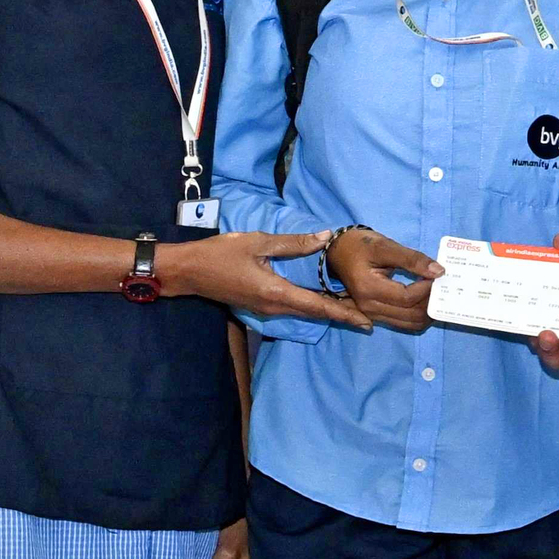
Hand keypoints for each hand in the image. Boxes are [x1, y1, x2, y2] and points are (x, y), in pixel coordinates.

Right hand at [160, 231, 370, 328]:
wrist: (188, 271)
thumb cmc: (220, 254)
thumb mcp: (258, 242)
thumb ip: (293, 243)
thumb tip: (325, 237)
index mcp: (277, 292)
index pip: (318, 306)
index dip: (344, 314)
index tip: (367, 322)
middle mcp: (274, 306)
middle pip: (315, 312)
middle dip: (342, 315)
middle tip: (369, 317)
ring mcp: (266, 308)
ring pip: (304, 311)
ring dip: (328, 310)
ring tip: (353, 308)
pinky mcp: (260, 304)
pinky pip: (292, 307)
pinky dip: (311, 305)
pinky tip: (323, 299)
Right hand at [326, 223, 440, 334]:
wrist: (339, 252)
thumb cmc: (360, 246)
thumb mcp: (385, 246)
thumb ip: (412, 259)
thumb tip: (438, 272)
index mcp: (368, 288)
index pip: (407, 297)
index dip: (427, 288)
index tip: (439, 275)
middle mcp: (368, 307)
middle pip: (411, 315)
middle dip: (431, 302)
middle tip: (442, 286)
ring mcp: (371, 315)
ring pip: (410, 324)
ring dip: (428, 312)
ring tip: (437, 293)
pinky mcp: (376, 316)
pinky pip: (404, 323)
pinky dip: (419, 315)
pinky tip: (427, 301)